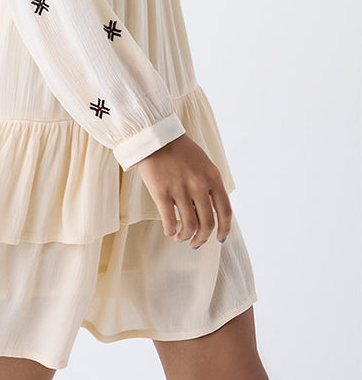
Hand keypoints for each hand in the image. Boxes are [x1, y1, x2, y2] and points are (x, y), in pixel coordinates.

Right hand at [134, 133, 231, 247]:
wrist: (154, 136)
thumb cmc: (179, 149)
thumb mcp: (203, 163)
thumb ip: (210, 184)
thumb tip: (214, 209)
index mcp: (213, 177)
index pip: (225, 211)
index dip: (224, 229)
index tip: (220, 238)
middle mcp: (199, 185)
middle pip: (207, 223)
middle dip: (202, 238)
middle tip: (196, 242)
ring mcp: (180, 189)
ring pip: (189, 225)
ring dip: (186, 236)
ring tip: (181, 237)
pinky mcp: (162, 192)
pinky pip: (169, 221)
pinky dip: (171, 230)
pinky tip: (169, 231)